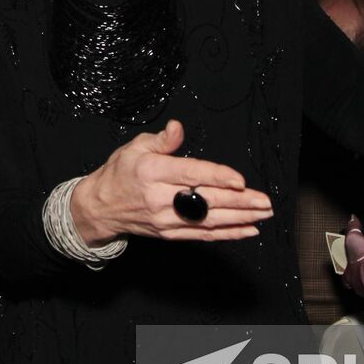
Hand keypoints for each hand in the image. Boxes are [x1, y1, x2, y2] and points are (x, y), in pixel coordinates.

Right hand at [70, 119, 272, 244]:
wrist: (99, 207)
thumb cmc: (120, 173)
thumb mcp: (135, 147)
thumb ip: (162, 140)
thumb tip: (178, 128)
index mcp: (152, 172)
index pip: (191, 174)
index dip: (217, 177)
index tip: (240, 180)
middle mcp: (160, 198)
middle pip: (206, 200)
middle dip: (239, 202)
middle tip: (264, 201)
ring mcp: (166, 219)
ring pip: (209, 221)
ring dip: (240, 218)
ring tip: (263, 214)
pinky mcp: (170, 233)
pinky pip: (203, 235)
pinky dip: (227, 234)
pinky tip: (247, 230)